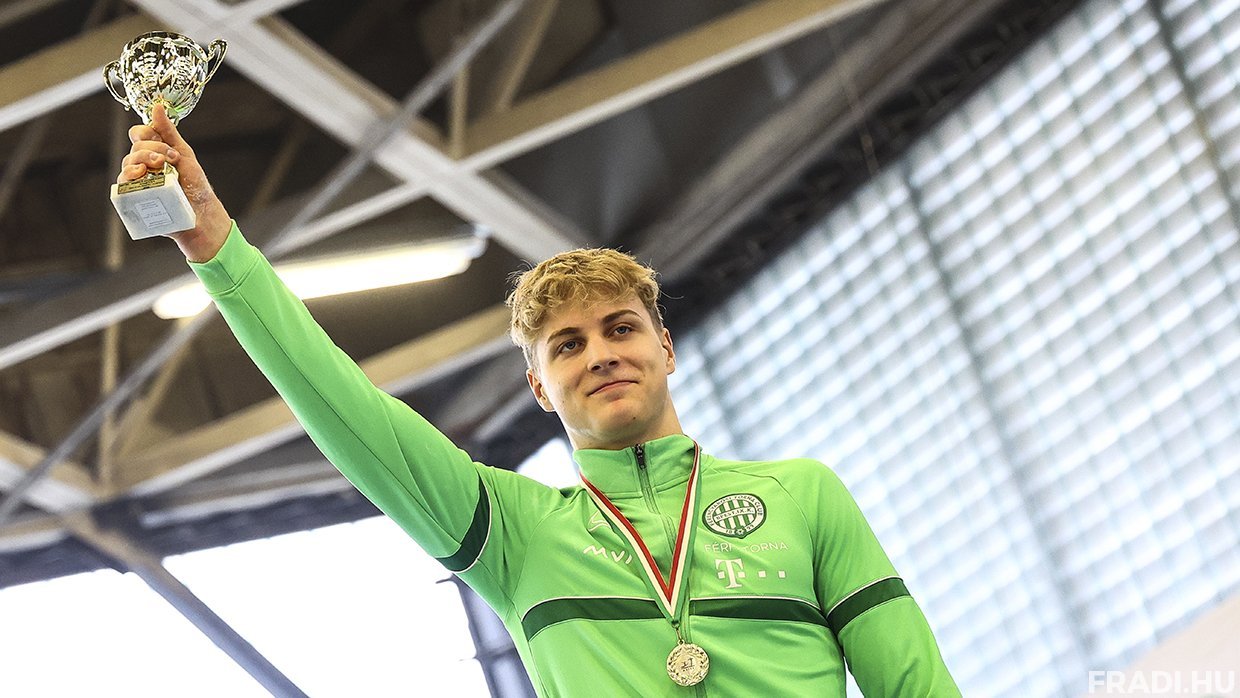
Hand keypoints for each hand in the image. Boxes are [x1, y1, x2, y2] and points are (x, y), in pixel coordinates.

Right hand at [117, 103, 231, 261]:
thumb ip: (169, 132)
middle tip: (169, 160)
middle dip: (151, 150)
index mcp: (154, 152)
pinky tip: (139, 175)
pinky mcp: (134, 197)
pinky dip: (128, 177)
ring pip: (127, 163)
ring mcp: (138, 181)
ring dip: (141, 160)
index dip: (147, 134)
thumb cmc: (194, 185)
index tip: (167, 146)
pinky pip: (122, 184)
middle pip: (135, 147)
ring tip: (157, 168)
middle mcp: (143, 165)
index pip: (139, 134)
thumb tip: (157, 106)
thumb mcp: (184, 154)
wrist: (200, 213)